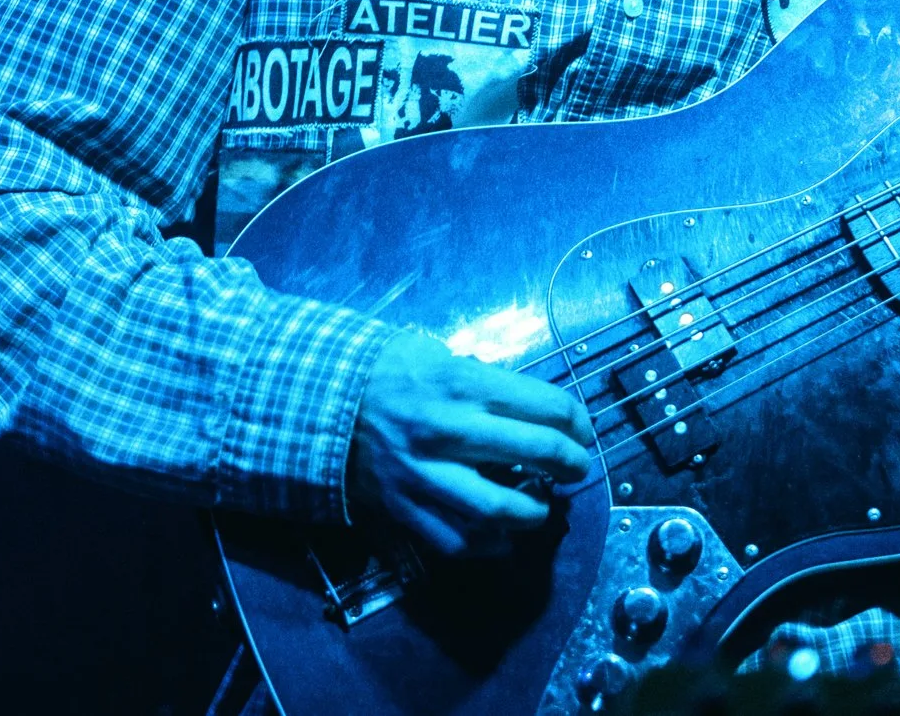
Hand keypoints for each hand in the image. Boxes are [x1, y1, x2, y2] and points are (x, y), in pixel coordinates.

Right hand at [346, 330, 597, 557]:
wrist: (316, 400)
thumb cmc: (385, 370)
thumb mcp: (439, 355)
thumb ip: (486, 380)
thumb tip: (532, 406)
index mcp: (464, 384)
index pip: (548, 406)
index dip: (579, 421)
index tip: (582, 430)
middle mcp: (450, 429)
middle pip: (538, 451)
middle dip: (573, 463)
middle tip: (578, 467)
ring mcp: (426, 473)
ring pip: (500, 508)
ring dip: (533, 512)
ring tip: (539, 507)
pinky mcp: (404, 506)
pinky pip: (455, 540)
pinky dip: (486, 545)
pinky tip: (499, 537)